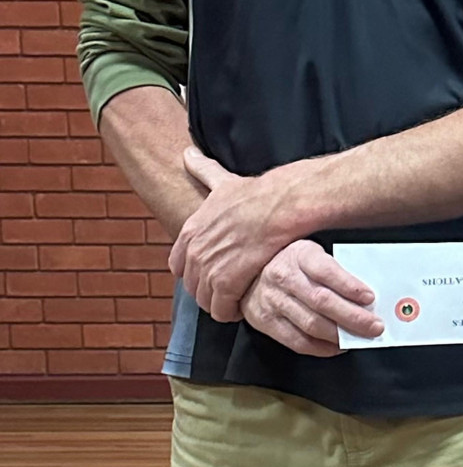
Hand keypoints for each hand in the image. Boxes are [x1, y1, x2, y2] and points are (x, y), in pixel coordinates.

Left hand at [170, 150, 298, 320]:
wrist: (282, 205)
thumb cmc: (258, 194)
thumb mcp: (222, 181)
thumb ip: (202, 171)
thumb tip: (187, 154)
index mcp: (191, 230)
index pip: (178, 265)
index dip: (195, 273)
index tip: (214, 274)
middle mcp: (195, 249)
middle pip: (192, 285)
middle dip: (208, 291)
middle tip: (229, 292)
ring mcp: (209, 266)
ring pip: (206, 300)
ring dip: (220, 305)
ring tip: (238, 301)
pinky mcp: (227, 282)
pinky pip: (221, 309)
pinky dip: (231, 313)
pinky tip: (244, 307)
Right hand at [240, 240, 383, 356]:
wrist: (248, 273)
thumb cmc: (291, 262)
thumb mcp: (311, 254)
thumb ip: (334, 270)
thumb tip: (367, 296)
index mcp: (299, 254)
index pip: (326, 270)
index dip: (349, 286)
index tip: (370, 298)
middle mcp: (283, 277)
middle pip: (321, 301)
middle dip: (353, 317)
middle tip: (375, 327)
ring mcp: (272, 301)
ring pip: (311, 324)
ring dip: (340, 335)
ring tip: (361, 338)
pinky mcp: (265, 322)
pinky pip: (297, 341)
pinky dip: (322, 348)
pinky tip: (339, 346)